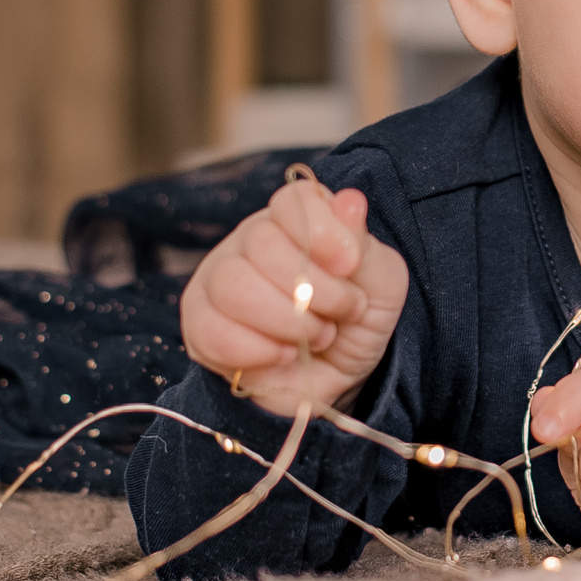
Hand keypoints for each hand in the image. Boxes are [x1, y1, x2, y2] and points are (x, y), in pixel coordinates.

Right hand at [179, 180, 407, 417]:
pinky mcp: (200, 325)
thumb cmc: (356, 321)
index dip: (322, 229)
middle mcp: (250, 241)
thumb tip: (350, 202)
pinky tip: (284, 355)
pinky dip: (258, 350)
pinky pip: (211, 330)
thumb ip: (364, 246)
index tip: (350, 265)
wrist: (336, 379)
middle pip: (261, 244)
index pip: (292, 201)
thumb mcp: (380, 284)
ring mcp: (218, 280)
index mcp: (295, 219)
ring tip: (317, 337)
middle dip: (314, 289)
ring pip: (232, 285)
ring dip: (288, 321)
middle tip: (342, 313)